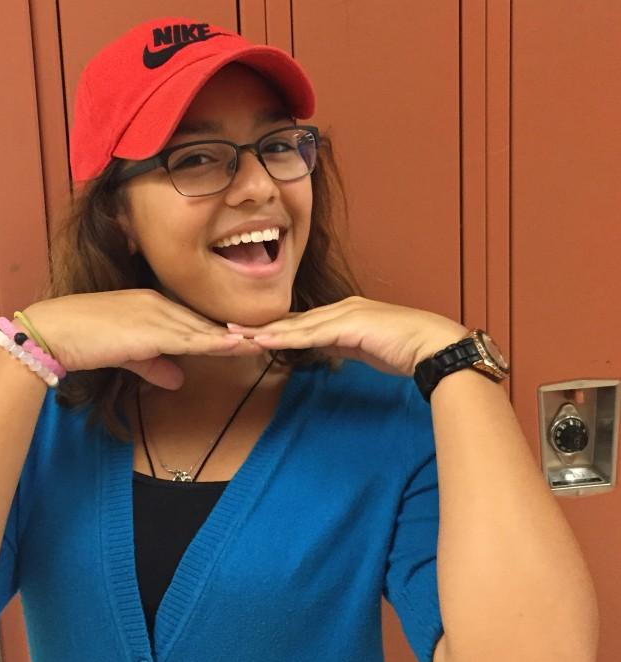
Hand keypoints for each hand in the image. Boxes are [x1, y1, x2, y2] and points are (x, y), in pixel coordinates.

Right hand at [21, 290, 264, 389]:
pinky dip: (215, 343)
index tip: (255, 336)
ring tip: (269, 341)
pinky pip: (189, 338)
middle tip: (277, 335)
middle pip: (209, 322)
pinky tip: (238, 346)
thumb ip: (154, 364)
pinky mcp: (149, 329)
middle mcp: (160, 304)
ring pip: (205, 329)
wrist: (55, 331)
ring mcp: (156, 314)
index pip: (199, 320)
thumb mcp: (128, 354)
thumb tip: (176, 379)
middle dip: (242, 332)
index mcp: (155, 305)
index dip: (227, 331)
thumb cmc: (84, 339)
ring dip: (237, 338)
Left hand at [225, 296, 469, 377]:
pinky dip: (283, 338)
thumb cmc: (407, 349)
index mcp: (345, 312)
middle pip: (292, 320)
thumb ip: (344, 347)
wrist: (433, 346)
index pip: (302, 322)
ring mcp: (344, 314)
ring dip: (263, 331)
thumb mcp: (366, 349)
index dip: (275, 328)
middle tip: (228, 328)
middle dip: (259, 325)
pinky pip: (308, 335)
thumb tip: (327, 353)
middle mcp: (340, 308)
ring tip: (233, 334)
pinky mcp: (347, 326)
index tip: (249, 333)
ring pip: (295, 325)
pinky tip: (262, 341)